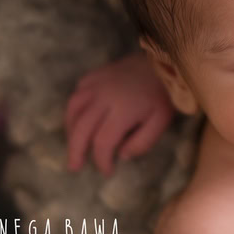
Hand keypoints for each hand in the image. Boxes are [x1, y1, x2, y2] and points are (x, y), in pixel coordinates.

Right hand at [65, 53, 173, 175]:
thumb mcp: (161, 121)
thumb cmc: (162, 94)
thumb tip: (121, 155)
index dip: (102, 160)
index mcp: (122, 111)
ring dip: (70, 130)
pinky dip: (74, 110)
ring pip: (73, 110)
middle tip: (74, 166)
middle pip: (81, 128)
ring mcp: (96, 84)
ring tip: (74, 145)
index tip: (107, 171)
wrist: (162, 61)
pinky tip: (78, 120)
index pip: (103, 142)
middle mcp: (103, 97)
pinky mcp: (94, 75)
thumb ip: (142, 142)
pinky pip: (76, 94)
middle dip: (76, 151)